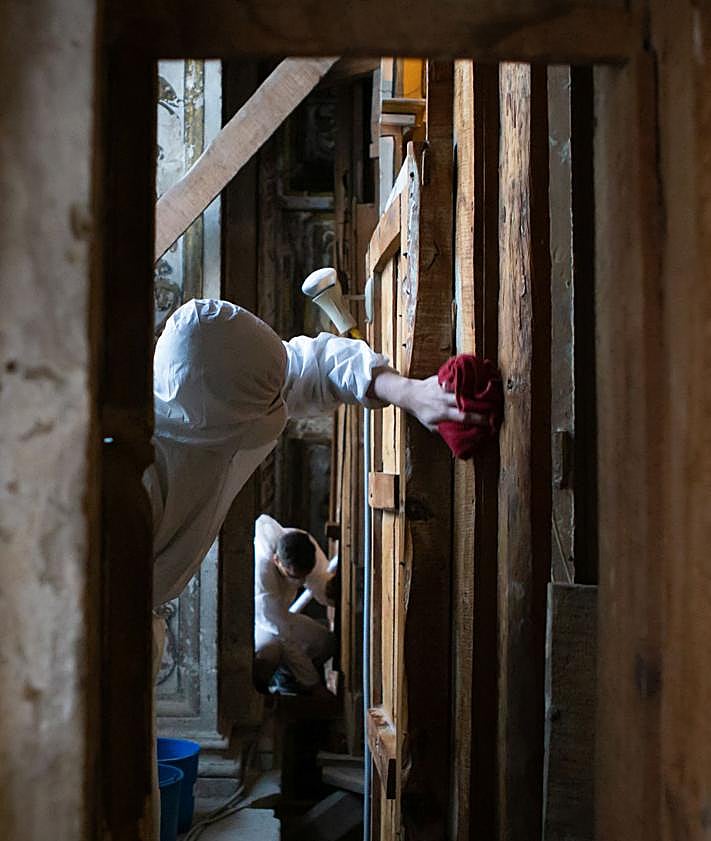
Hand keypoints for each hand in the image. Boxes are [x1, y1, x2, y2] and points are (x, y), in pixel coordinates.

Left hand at [369, 368, 486, 431]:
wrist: (410, 394)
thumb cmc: (423, 412)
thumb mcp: (431, 426)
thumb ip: (446, 430)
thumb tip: (463, 438)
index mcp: (442, 413)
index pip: (463, 417)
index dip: (478, 419)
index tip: (490, 422)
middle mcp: (444, 399)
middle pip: (467, 401)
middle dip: (483, 403)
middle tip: (497, 405)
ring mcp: (444, 387)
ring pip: (464, 387)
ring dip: (478, 389)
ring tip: (492, 391)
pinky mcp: (444, 378)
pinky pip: (459, 377)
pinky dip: (470, 378)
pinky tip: (481, 378)